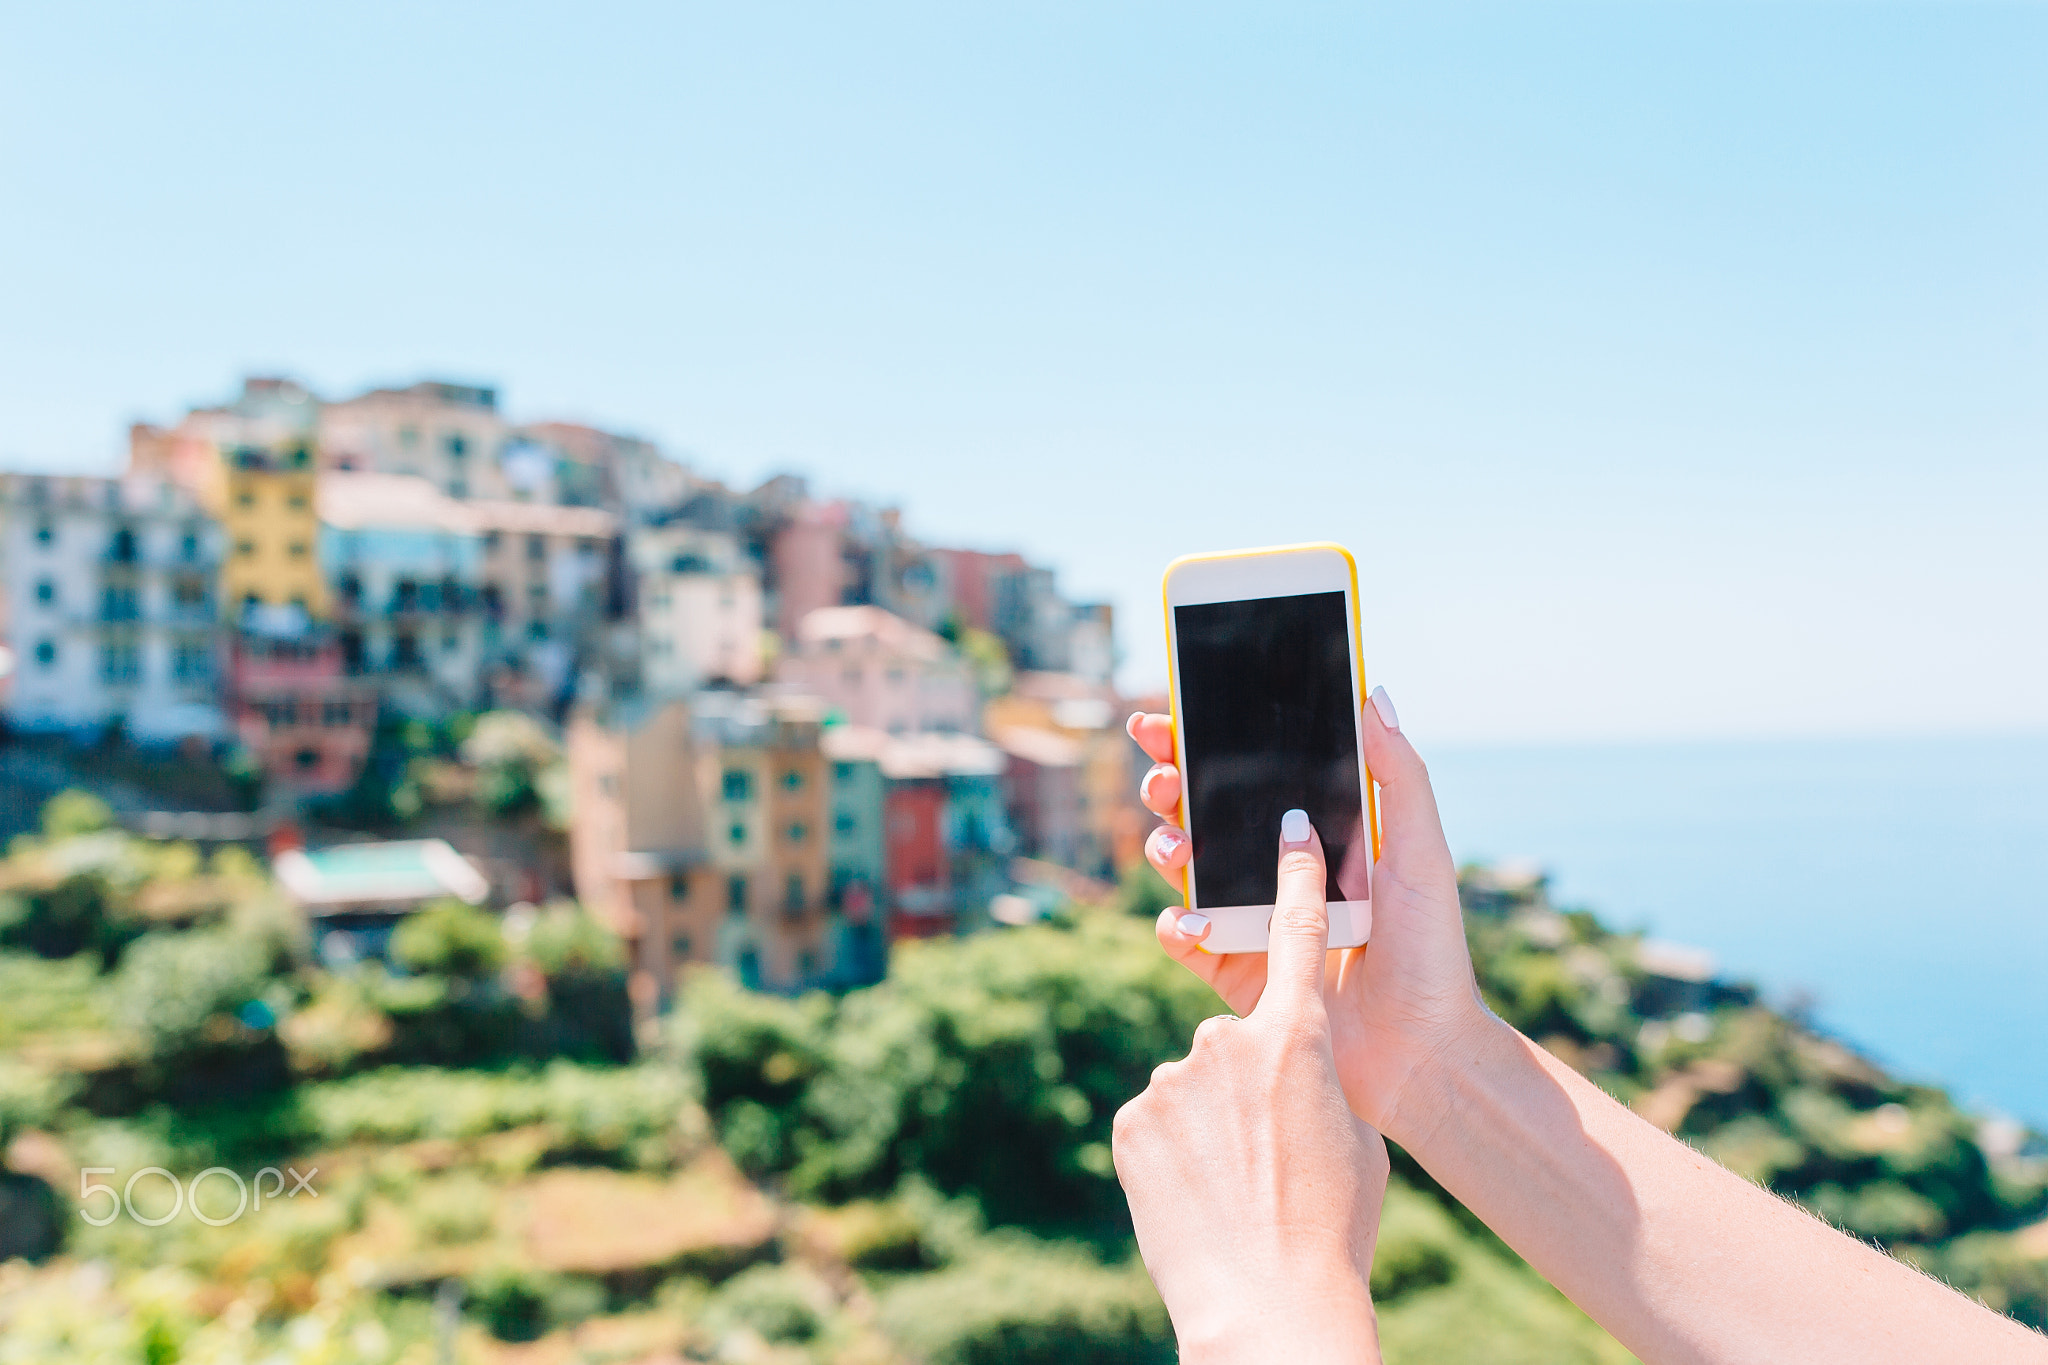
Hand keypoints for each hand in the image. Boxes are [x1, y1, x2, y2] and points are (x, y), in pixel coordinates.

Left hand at [1113, 820, 1387, 1362]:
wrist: (1267, 1301)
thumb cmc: (1334, 1224)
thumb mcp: (1353, 1136)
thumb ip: (1318, 1075)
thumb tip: (1291, 1065)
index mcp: (1298, 1037)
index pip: (1296, 934)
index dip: (1294, 875)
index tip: (1288, 825)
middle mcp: (1226, 1041)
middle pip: (1239, 1042)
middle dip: (1253, 1085)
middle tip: (1274, 1153)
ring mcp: (1172, 1078)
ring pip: (1196, 1087)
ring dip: (1214, 1126)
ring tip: (1238, 1187)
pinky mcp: (1132, 1118)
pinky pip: (1159, 1120)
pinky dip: (1178, 1151)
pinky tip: (1200, 1194)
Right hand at [1129, 686, 1486, 1142]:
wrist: (1423, 1054)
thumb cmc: (1433, 952)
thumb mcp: (1421, 852)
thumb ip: (1398, 774)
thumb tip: (1371, 693)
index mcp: (1319, 833)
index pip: (1253, 773)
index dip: (1205, 741)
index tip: (1170, 716)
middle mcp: (1279, 870)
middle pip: (1204, 811)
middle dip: (1171, 786)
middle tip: (1165, 779)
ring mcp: (1253, 919)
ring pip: (1185, 868)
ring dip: (1166, 846)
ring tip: (1176, 847)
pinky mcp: (1237, 972)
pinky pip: (1186, 939)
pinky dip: (1176, 924)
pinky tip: (1192, 919)